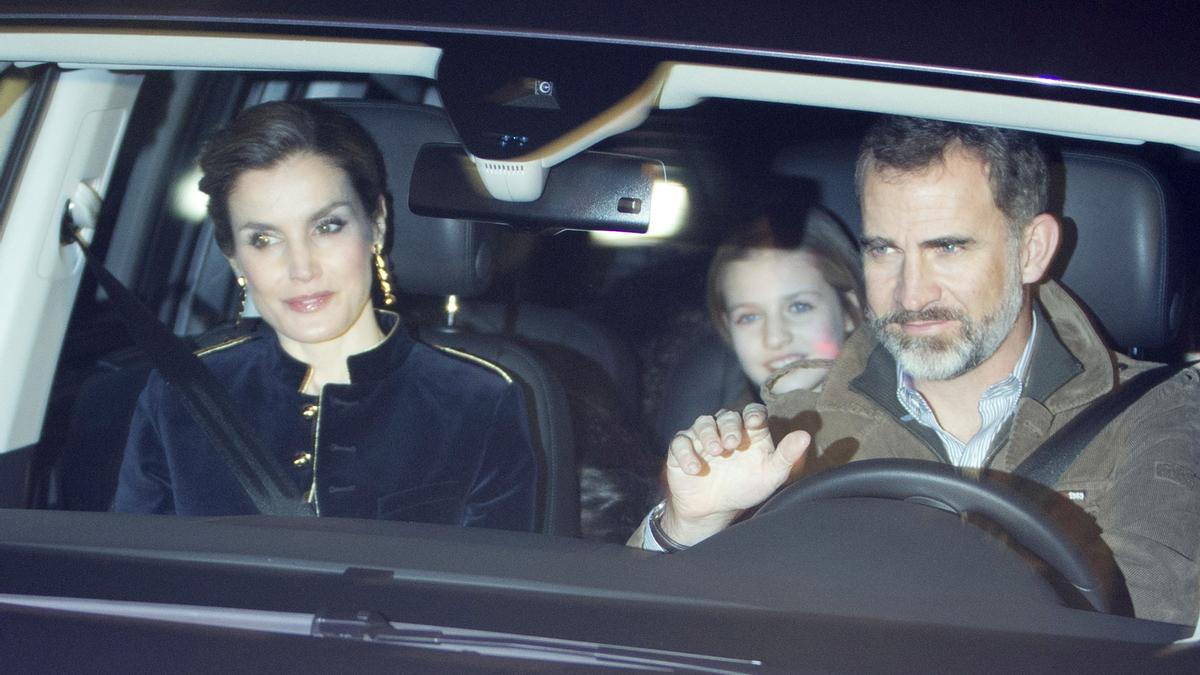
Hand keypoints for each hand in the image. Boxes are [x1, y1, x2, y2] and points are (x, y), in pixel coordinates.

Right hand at [660, 403, 808, 544]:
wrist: (713, 511)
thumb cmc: (746, 488)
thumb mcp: (771, 475)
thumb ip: (787, 456)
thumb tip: (805, 435)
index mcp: (749, 432)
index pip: (752, 412)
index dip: (753, 414)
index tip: (754, 422)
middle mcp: (725, 430)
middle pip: (726, 416)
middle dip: (729, 427)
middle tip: (732, 444)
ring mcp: (702, 438)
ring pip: (703, 423)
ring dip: (708, 435)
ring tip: (715, 452)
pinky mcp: (681, 449)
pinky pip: (680, 442)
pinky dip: (685, 453)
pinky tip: (694, 468)